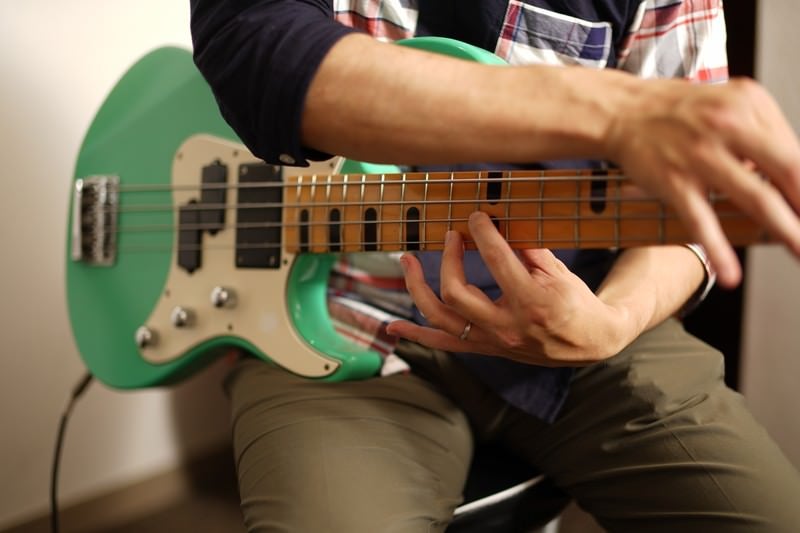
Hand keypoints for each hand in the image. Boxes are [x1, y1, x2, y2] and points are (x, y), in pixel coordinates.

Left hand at [385, 212, 638, 365]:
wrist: (589, 342)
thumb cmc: (576, 301)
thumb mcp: (559, 271)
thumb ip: (527, 248)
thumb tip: (497, 219)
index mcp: (531, 302)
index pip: (497, 261)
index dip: (482, 233)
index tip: (475, 216)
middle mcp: (506, 327)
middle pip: (456, 292)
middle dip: (448, 258)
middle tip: (452, 235)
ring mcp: (492, 342)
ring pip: (440, 318)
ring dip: (417, 288)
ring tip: (406, 260)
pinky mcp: (484, 348)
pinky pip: (443, 343)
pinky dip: (416, 334)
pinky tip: (392, 326)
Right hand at [605, 77, 799, 286]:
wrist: (622, 111)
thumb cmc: (676, 112)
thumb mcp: (728, 102)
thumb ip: (760, 131)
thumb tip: (790, 175)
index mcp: (749, 104)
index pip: (795, 150)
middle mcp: (729, 126)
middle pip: (788, 171)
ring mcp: (700, 156)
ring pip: (755, 198)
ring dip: (786, 231)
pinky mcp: (673, 181)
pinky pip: (701, 221)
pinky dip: (718, 250)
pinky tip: (731, 274)